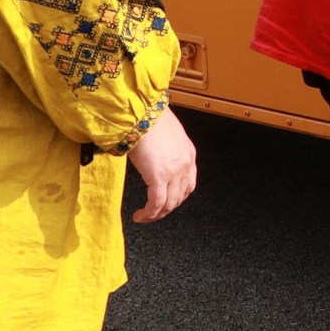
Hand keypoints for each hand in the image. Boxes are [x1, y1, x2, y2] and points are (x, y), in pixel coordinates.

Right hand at [127, 106, 196, 223]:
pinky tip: (141, 216)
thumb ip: (166, 149)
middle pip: (179, 197)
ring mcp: (174, 172)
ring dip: (157, 214)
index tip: (166, 202)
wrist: (143, 113)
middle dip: (166, 209)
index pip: (188, 184)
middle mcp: (185, 164)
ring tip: (145, 217)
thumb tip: (154, 157)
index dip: (177, 197)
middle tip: (153, 214)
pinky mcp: (159, 176)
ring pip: (169, 204)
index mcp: (189, 154)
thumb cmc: (150, 118)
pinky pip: (156, 203)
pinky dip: (149, 213)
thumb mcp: (167, 135)